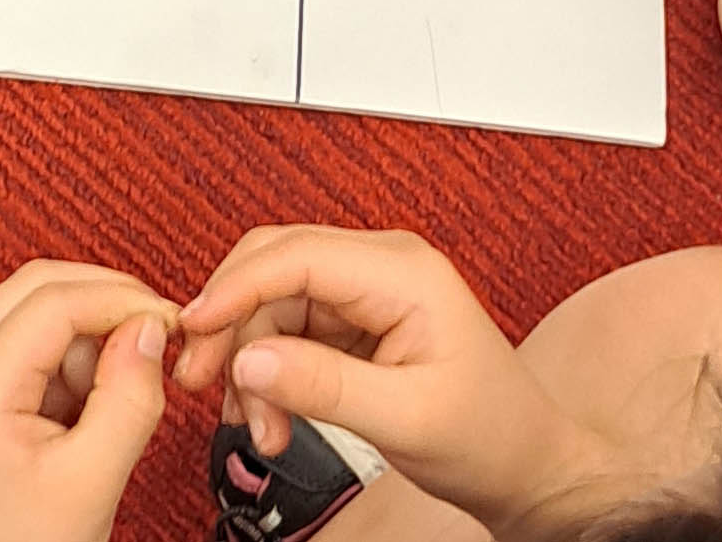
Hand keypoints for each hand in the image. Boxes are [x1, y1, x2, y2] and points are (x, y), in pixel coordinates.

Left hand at [0, 260, 178, 541]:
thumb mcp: (94, 482)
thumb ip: (129, 396)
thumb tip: (150, 326)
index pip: (52, 302)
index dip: (121, 299)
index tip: (171, 320)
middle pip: (31, 289)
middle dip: (101, 304)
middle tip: (154, 337)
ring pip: (22, 311)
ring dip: (79, 336)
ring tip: (109, 399)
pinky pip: (10, 345)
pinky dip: (56, 361)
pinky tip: (79, 410)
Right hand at [175, 227, 608, 539]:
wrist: (527, 467)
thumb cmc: (491, 437)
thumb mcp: (407, 419)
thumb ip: (324, 385)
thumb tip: (248, 356)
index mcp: (404, 272)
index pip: (296, 255)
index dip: (235, 288)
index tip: (195, 330)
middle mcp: (381, 266)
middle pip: (273, 268)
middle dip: (231, 325)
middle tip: (201, 380)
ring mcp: (365, 290)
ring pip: (271, 301)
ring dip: (249, 360)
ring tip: (258, 425)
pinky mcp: (353, 319)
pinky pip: (286, 328)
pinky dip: (267, 371)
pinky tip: (269, 414)